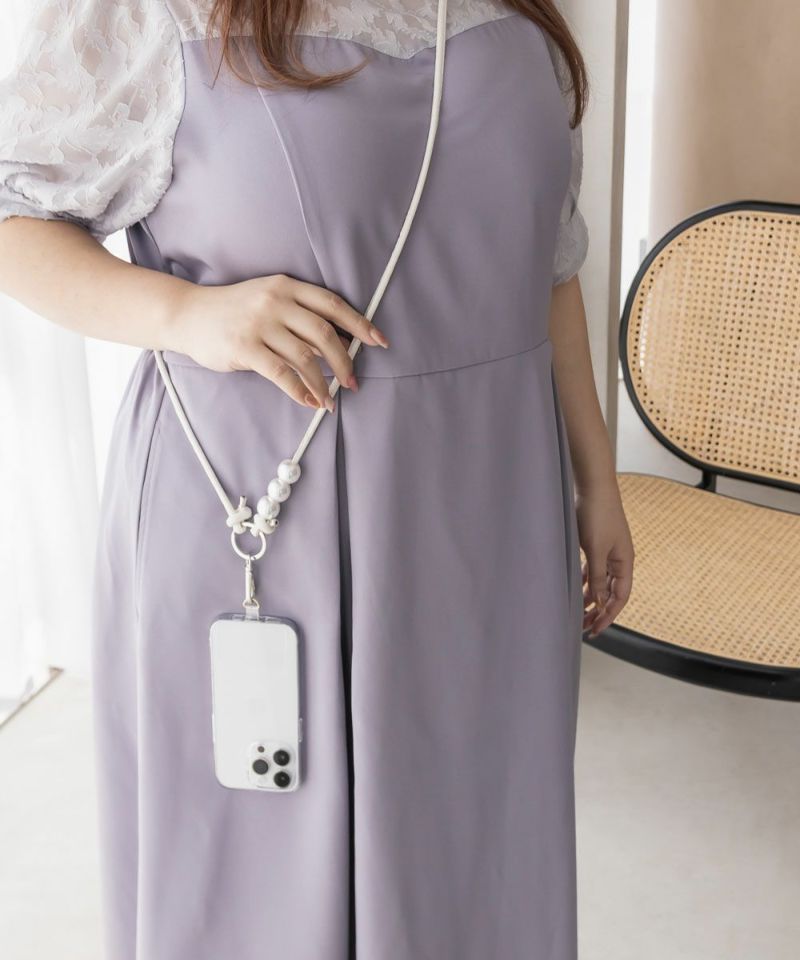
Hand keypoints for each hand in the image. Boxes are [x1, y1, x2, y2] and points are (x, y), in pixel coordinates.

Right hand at [165, 273, 388, 409]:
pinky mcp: (244, 347)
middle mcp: (275, 301)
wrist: (188, 314)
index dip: (360, 324)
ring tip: (330, 401)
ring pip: (305, 357)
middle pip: (324, 333)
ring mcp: (259, 323)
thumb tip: (339, 344)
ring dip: (322, 384)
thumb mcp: (269, 300)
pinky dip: (300, 391)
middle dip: (344, 361)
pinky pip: (281, 373)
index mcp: (287, 286)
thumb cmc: (234, 311)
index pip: (332, 304)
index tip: (379, 342)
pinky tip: (309, 401)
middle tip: (352, 382)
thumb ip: (299, 316)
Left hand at [575, 481, 634, 636]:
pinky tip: (574, 589)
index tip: (595, 629)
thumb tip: (597, 601)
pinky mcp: (595, 543)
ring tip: (577, 612)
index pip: (620, 597)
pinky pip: (591, 569)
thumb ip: (596, 576)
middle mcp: (619, 559)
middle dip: (598, 610)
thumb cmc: (597, 515)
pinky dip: (584, 580)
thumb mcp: (596, 550)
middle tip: (583, 627)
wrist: (593, 486)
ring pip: (599, 581)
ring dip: (589, 597)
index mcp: (625, 562)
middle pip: (610, 592)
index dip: (609, 615)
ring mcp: (607, 551)